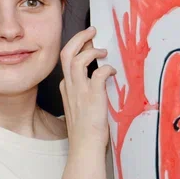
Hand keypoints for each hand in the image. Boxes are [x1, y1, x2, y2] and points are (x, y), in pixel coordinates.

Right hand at [58, 27, 114, 154]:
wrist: (85, 147)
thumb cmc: (86, 133)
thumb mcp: (82, 110)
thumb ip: (86, 95)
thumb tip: (100, 85)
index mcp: (67, 89)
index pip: (67, 62)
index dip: (78, 49)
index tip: (89, 44)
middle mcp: (70, 87)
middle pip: (67, 53)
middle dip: (78, 38)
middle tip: (91, 31)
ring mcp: (79, 91)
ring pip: (77, 58)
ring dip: (91, 49)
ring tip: (102, 50)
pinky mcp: (93, 96)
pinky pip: (98, 73)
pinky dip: (106, 68)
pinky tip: (113, 72)